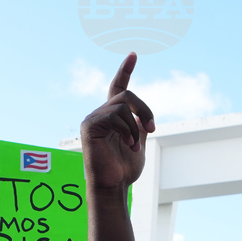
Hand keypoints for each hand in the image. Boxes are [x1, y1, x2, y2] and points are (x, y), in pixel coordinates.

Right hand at [80, 53, 155, 193]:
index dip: (125, 70)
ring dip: (136, 126)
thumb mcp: (138, 141)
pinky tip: (128, 144)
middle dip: (145, 109)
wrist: (114, 186)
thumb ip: (140, 124)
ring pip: (123, 104)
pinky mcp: (89, 126)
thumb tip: (145, 115)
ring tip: (135, 144)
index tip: (133, 54)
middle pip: (127, 94)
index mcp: (112, 117)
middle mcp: (100, 114)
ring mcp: (92, 119)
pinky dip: (127, 130)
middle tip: (152, 129)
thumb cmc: (124, 169)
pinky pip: (115, 115)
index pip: (118, 88)